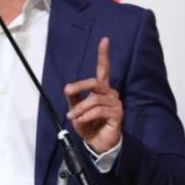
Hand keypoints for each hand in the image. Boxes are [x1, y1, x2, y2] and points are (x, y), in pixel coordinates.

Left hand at [64, 37, 122, 153]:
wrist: (97, 144)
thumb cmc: (89, 125)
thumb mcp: (76, 110)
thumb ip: (73, 98)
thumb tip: (67, 86)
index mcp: (101, 89)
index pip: (103, 69)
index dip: (104, 55)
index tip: (105, 40)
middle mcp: (110, 93)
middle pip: (96, 82)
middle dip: (80, 86)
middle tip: (68, 90)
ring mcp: (115, 103)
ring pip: (94, 99)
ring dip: (80, 108)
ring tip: (73, 117)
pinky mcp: (117, 114)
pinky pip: (99, 110)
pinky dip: (87, 115)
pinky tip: (81, 121)